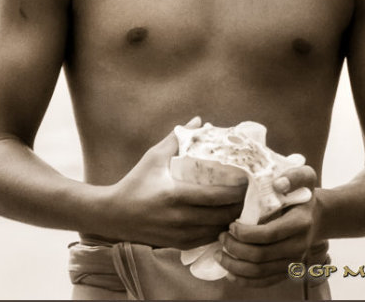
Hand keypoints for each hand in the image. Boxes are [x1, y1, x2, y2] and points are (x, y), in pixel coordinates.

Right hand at [100, 130, 245, 249]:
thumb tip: (198, 121)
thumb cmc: (136, 182)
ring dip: (233, 218)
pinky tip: (225, 218)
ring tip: (241, 204)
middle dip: (240, 204)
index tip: (247, 179)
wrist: (115, 215)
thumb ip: (176, 139)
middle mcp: (182, 218)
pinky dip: (220, 229)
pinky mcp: (181, 244)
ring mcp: (182, 234)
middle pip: (224, 215)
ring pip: (219, 230)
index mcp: (176, 195)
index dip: (236, 190)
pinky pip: (210, 239)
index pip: (216, 196)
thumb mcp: (153, 157)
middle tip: (249, 192)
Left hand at [217, 165, 325, 287]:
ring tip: (219, 254)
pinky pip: (266, 281)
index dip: (246, 233)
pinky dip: (246, 280)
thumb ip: (295, 175)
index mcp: (300, 223)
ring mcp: (293, 261)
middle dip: (236, 248)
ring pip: (261, 272)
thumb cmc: (304, 193)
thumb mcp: (305, 176)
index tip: (231, 225)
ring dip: (236, 266)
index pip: (269, 234)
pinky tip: (230, 272)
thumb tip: (278, 184)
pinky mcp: (287, 270)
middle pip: (261, 255)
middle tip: (220, 236)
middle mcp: (298, 246)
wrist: (317, 216)